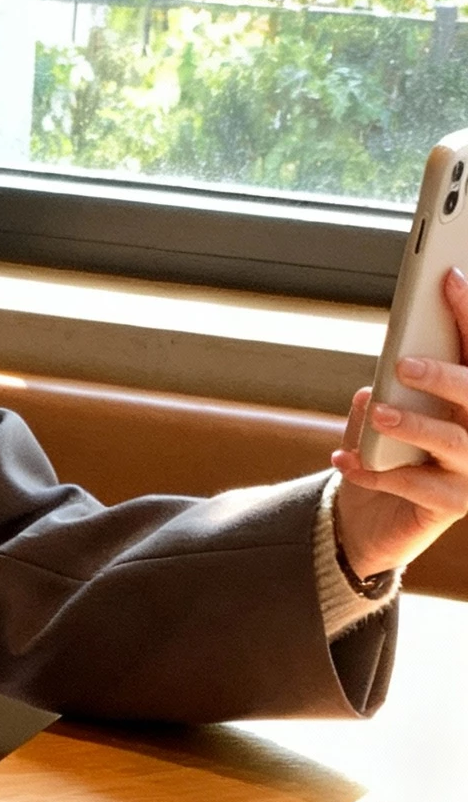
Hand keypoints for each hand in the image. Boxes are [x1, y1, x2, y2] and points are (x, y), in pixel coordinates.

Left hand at [332, 266, 467, 580]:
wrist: (368, 522)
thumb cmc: (385, 457)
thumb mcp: (379, 416)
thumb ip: (385, 394)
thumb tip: (376, 386)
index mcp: (467, 396)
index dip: (467, 312)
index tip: (448, 278)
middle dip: (444, 376)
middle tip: (405, 365)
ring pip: (456, 441)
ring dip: (415, 425)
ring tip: (380, 414)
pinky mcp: (452, 505)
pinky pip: (419, 487)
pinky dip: (379, 473)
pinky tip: (346, 461)